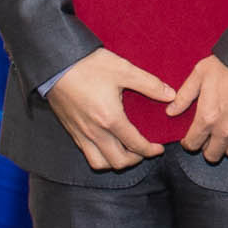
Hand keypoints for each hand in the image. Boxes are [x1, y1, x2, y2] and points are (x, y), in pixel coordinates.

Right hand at [46, 47, 176, 173]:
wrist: (56, 63)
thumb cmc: (89, 65)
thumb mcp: (123, 70)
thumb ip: (149, 84)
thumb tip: (171, 95)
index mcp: (110, 119)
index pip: (136, 145)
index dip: (151, 150)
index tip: (159, 148)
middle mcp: (95, 132)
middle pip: (119, 161)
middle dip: (136, 160)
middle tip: (145, 150)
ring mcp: (81, 134)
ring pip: (100, 163)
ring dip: (116, 162)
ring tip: (126, 151)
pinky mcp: (71, 131)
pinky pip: (87, 154)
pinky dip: (100, 156)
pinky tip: (108, 144)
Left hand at [171, 55, 227, 163]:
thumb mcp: (200, 74)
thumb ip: (184, 95)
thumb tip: (170, 111)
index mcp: (208, 118)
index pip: (192, 145)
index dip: (188, 143)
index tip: (190, 138)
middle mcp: (225, 130)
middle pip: (212, 156)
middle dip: (206, 149)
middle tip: (207, 137)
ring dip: (226, 147)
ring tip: (224, 135)